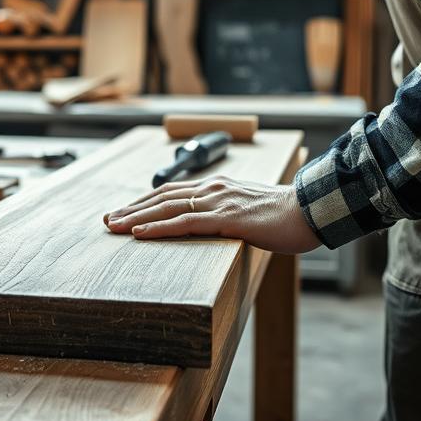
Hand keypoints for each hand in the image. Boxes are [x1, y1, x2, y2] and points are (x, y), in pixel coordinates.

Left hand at [103, 176, 320, 253]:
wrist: (311, 211)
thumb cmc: (285, 217)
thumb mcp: (249, 213)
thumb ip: (228, 217)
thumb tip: (216, 228)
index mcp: (217, 187)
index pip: (171, 192)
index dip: (145, 202)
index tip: (124, 212)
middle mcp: (212, 189)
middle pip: (162, 197)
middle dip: (132, 209)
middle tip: (108, 220)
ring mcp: (218, 202)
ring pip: (167, 208)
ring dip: (136, 218)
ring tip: (114, 227)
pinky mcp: (226, 218)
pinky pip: (185, 223)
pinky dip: (158, 227)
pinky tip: (140, 233)